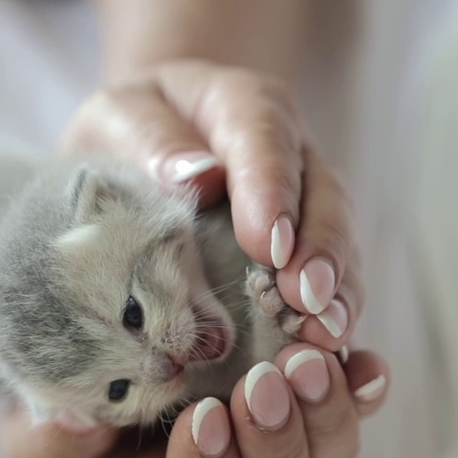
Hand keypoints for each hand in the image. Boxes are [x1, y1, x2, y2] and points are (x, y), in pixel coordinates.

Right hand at [0, 345, 389, 457]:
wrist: (121, 382)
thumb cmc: (77, 425)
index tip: (204, 417)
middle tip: (267, 381)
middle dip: (275, 436)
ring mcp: (283, 450)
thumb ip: (51, 441)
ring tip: (308, 358)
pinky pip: (354, 411)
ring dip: (325, 410)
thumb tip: (74, 416)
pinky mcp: (311, 407)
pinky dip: (363, 390)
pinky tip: (366, 364)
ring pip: (326, 454)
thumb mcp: (38, 436)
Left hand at [63, 59, 361, 350]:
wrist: (141, 146)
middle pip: (324, 196)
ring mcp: (308, 206)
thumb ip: (150, 140)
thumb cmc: (127, 131)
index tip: (268, 243)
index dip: (272, 191)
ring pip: (339, 245)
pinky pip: (332, 284)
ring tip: (325, 334)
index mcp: (245, 106)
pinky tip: (324, 351)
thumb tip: (197, 177)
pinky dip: (330, 316)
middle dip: (320, 249)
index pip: (265, 139)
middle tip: (305, 297)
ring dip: (337, 292)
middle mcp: (293, 155)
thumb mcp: (118, 117)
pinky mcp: (305, 253)